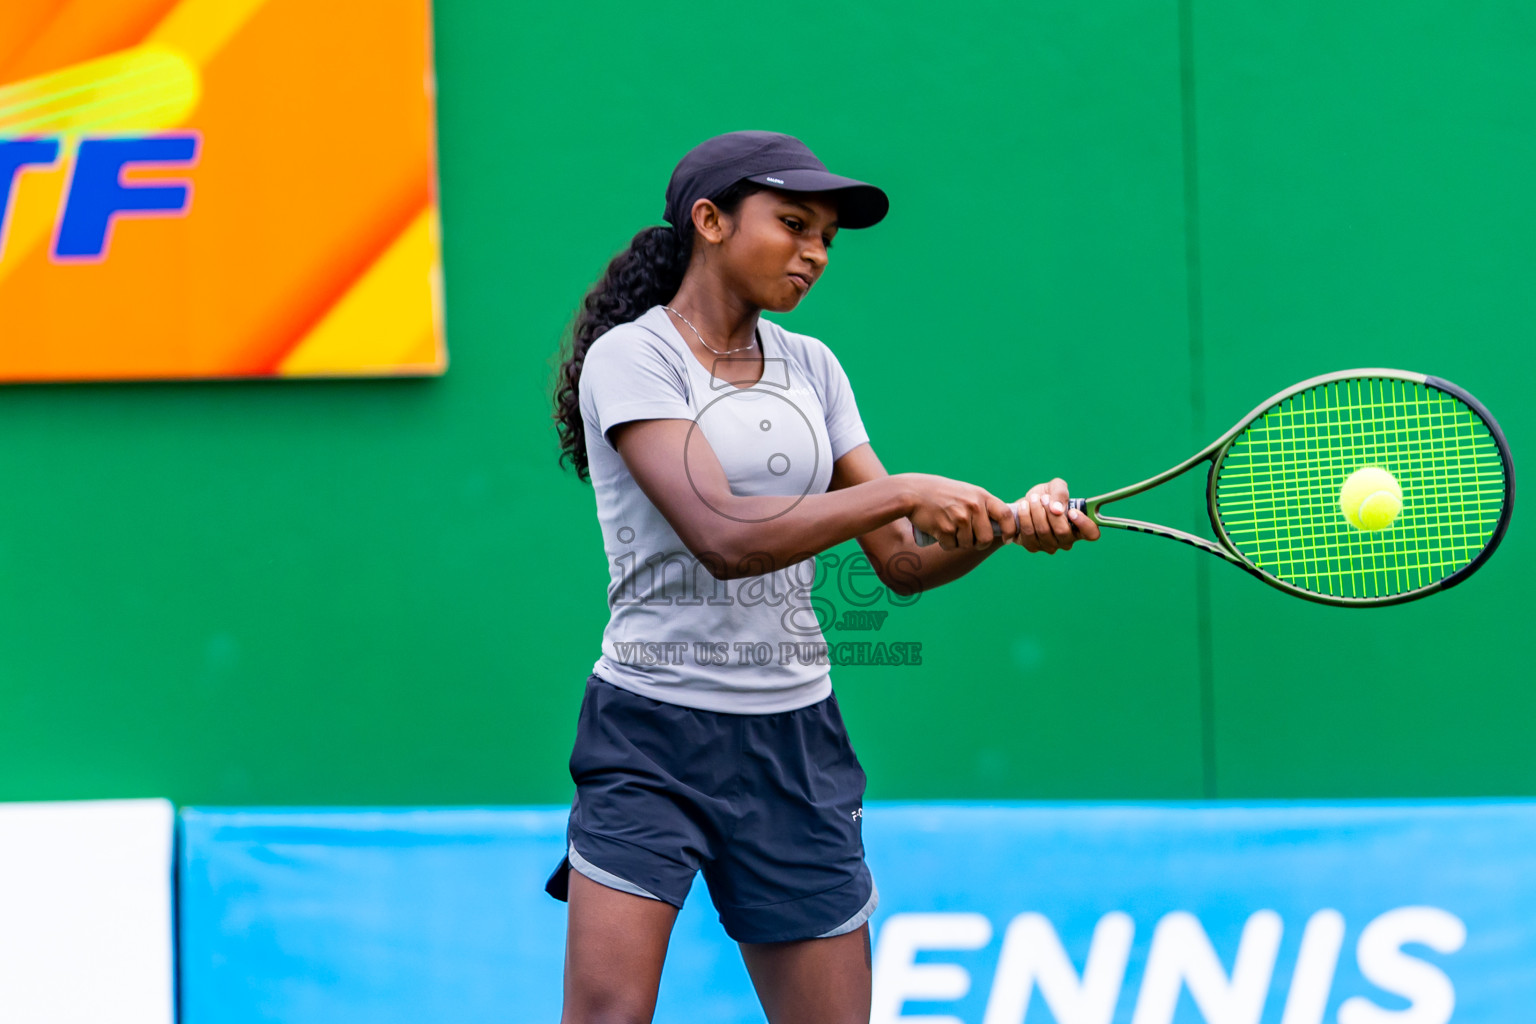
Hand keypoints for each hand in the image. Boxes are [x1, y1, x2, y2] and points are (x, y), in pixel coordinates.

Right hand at [899, 472, 1019, 549]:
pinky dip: (945, 544)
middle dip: (978, 544)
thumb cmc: (940, 493)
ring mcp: (959, 518)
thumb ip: (982, 505)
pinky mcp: (945, 529)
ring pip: (968, 544)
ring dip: (959, 543)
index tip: (1007, 538)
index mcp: (981, 496)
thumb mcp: (966, 492)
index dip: (1010, 530)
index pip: (1005, 516)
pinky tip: (939, 532)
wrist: (913, 493)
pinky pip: (951, 546)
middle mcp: (973, 506)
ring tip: (949, 529)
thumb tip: (1002, 525)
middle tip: (969, 539)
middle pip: (986, 538)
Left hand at [1013, 478, 1100, 553]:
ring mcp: (1050, 546)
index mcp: (1080, 527)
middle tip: (1044, 498)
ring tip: (1033, 499)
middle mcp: (1067, 540)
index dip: (1084, 524)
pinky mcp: (1033, 546)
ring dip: (1036, 512)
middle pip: (1063, 531)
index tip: (1072, 511)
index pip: (1092, 534)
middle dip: (1050, 511)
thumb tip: (1057, 509)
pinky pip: (1029, 534)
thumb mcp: (1056, 487)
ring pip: (1044, 532)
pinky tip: (1024, 507)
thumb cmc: (1046, 496)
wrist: (1026, 503)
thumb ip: (1060, 493)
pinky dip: (1025, 517)